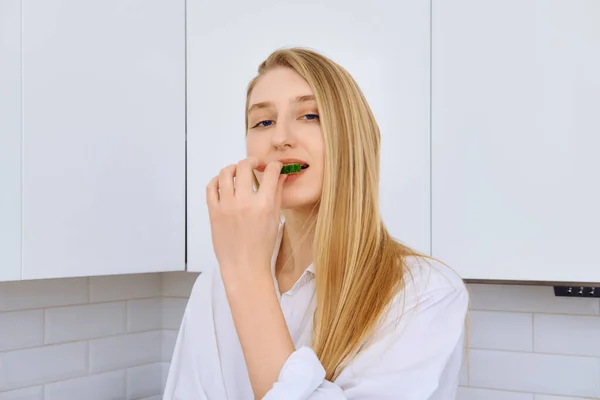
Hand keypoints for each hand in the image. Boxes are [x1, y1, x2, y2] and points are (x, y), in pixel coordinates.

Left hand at [206, 158, 286, 280]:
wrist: (244, 266)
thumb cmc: (262, 246)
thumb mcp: (275, 219)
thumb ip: (277, 194)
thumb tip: (280, 176)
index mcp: (263, 204)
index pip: (270, 172)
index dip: (274, 165)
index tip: (273, 166)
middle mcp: (244, 202)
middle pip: (245, 166)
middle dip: (253, 161)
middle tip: (256, 164)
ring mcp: (226, 206)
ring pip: (225, 173)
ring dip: (234, 167)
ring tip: (238, 171)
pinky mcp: (213, 212)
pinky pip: (211, 187)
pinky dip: (217, 180)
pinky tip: (223, 182)